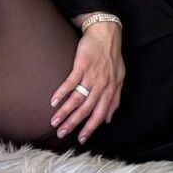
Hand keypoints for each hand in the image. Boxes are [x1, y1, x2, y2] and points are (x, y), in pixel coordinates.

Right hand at [49, 23, 124, 144]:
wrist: (106, 33)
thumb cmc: (112, 56)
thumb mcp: (119, 79)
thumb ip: (115, 99)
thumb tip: (110, 119)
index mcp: (110, 90)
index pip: (100, 114)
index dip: (91, 127)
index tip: (81, 139)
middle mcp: (101, 86)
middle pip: (86, 109)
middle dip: (74, 123)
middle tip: (62, 134)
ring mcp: (91, 76)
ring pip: (77, 99)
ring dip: (65, 111)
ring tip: (54, 121)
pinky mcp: (81, 65)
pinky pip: (70, 82)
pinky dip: (61, 93)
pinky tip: (53, 101)